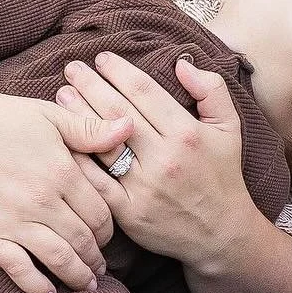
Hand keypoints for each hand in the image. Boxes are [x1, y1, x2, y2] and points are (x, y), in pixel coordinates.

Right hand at [0, 90, 131, 292]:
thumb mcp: (48, 115)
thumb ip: (90, 129)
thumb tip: (129, 127)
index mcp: (63, 172)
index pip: (101, 212)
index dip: (110, 228)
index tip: (109, 235)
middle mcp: (44, 201)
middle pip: (84, 240)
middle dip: (97, 256)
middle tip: (102, 265)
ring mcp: (17, 221)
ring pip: (59, 259)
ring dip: (77, 276)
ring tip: (87, 285)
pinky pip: (19, 269)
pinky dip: (38, 286)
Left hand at [54, 51, 260, 276]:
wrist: (221, 234)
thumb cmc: (222, 175)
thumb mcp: (229, 127)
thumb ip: (211, 89)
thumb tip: (182, 62)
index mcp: (186, 133)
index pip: (145, 92)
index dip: (120, 71)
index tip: (102, 58)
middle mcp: (164, 158)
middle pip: (118, 113)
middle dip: (91, 85)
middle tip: (72, 68)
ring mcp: (145, 187)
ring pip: (103, 144)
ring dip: (79, 116)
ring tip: (62, 95)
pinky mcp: (130, 213)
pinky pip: (97, 182)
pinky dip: (78, 160)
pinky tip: (63, 141)